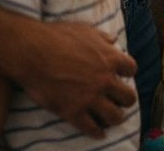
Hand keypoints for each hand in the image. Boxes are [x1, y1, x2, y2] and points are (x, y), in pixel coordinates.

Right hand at [17, 20, 136, 137]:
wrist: (32, 52)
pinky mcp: (73, 111)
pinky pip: (91, 128)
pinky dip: (97, 132)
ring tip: (112, 119)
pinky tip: (98, 134)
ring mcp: (90, 97)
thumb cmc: (56, 36)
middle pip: (128, 97)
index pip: (131, 69)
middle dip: (126, 100)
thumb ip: (102, 36)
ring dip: (115, 118)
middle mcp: (105, 80)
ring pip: (114, 116)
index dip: (128, 73)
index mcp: (110, 59)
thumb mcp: (85, 30)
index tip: (123, 76)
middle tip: (121, 102)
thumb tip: (113, 40)